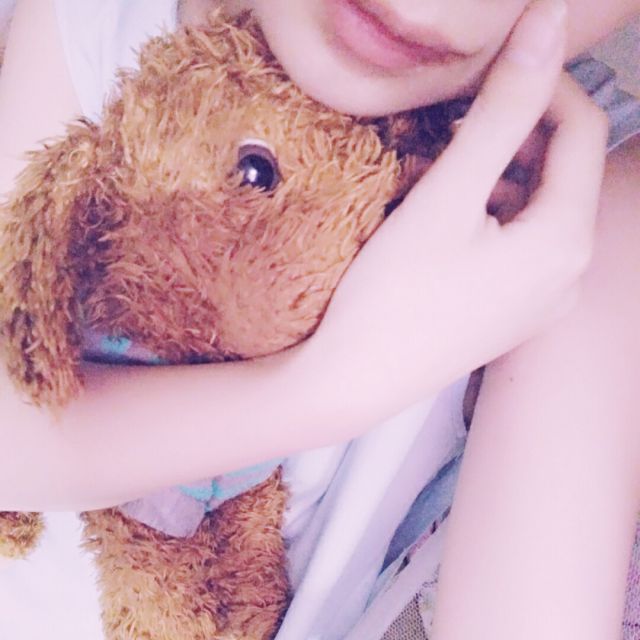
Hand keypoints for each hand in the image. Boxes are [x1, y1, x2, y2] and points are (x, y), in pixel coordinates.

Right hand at [308, 0, 607, 413]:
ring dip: (499, 174)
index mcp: (565, 241)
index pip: (581, 132)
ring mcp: (541, 302)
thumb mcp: (447, 197)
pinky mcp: (511, 317)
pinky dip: (492, 216)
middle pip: (561, 174)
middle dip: (515, 133)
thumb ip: (501, 112)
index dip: (542, 85)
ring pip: (537, 210)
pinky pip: (519, 247)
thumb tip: (547, 25)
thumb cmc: (394, 293)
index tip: (487, 71)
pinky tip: (446, 219)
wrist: (354, 381)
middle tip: (453, 122)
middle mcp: (568, 275)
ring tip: (442, 168)